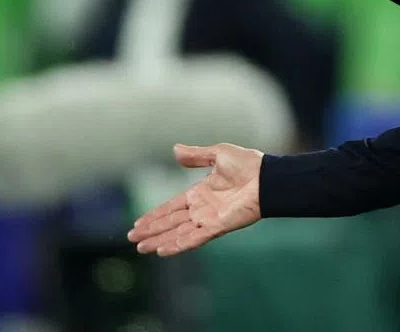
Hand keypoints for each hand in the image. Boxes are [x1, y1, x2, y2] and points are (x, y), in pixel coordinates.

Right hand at [127, 143, 262, 256]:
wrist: (267, 177)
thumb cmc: (248, 164)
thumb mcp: (218, 154)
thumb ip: (196, 156)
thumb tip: (174, 150)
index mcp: (199, 193)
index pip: (170, 207)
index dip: (154, 215)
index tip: (138, 223)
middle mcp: (201, 209)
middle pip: (170, 222)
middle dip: (150, 231)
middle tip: (132, 239)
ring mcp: (208, 220)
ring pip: (177, 233)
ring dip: (159, 240)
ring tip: (140, 248)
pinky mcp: (217, 227)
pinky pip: (193, 239)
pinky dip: (178, 245)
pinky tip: (162, 251)